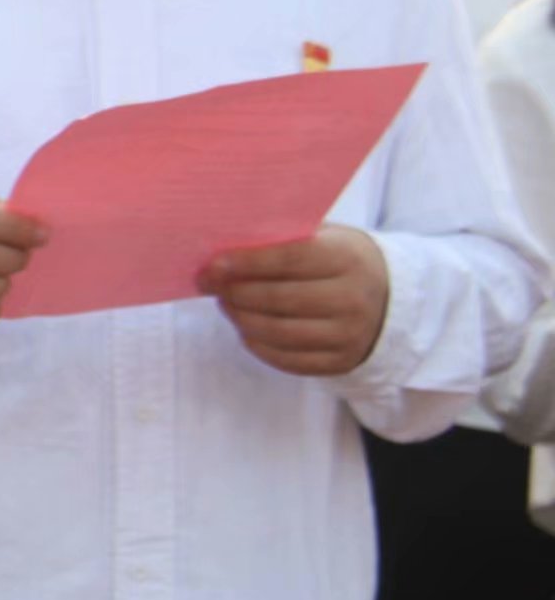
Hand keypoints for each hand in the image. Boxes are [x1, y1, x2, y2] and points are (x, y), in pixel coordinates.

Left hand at [200, 225, 389, 376]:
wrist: (389, 298)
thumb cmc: (338, 259)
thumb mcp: (323, 237)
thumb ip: (282, 238)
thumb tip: (225, 245)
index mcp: (346, 259)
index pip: (288, 259)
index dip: (246, 263)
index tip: (212, 265)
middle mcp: (352, 299)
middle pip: (278, 299)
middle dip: (235, 292)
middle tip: (210, 284)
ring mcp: (349, 335)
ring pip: (279, 333)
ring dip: (241, 318)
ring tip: (226, 304)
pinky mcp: (341, 362)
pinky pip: (288, 360)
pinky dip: (258, 345)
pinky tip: (246, 330)